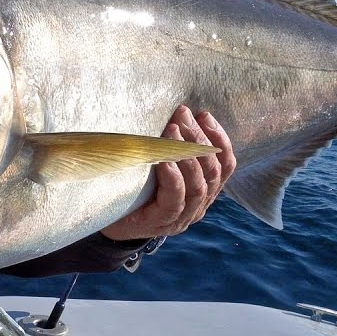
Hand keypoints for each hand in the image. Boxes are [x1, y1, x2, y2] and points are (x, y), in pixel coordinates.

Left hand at [99, 106, 235, 240]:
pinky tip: (165, 162)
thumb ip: (173, 147)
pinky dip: (173, 178)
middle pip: (211, 171)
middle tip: (183, 116)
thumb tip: (179, 113)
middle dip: (199, 139)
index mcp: (204, 190)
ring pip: (198, 186)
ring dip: (187, 154)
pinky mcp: (161, 222)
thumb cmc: (137, 186)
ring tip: (173, 131)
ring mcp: (182, 216)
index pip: (225, 165)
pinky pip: (174, 200)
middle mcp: (198, 205)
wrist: (111, 220)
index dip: (219, 138)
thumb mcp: (160, 164)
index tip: (204, 115)